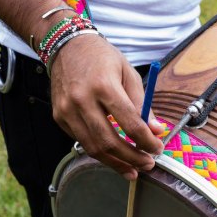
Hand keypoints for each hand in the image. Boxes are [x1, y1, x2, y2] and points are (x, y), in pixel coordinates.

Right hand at [50, 33, 164, 179]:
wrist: (66, 46)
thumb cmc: (102, 58)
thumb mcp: (128, 74)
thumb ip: (142, 104)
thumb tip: (156, 131)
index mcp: (104, 86)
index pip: (130, 123)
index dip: (146, 141)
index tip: (157, 149)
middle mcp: (82, 100)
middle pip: (109, 142)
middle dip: (132, 158)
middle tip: (147, 164)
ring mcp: (67, 110)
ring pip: (93, 148)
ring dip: (115, 163)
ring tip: (132, 170)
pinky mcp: (59, 117)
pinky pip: (82, 141)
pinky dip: (100, 152)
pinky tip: (114, 155)